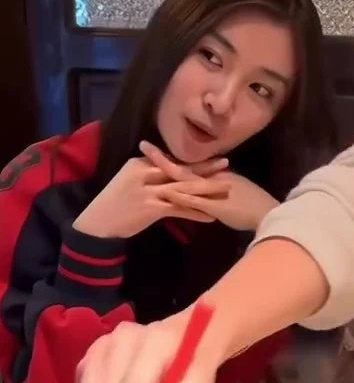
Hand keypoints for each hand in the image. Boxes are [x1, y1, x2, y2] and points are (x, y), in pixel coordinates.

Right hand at [73, 154, 230, 238]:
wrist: (97, 224)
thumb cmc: (113, 204)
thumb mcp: (127, 182)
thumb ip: (147, 175)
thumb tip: (167, 171)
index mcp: (138, 163)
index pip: (170, 160)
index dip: (192, 161)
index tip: (210, 158)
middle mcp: (144, 173)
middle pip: (180, 169)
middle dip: (205, 168)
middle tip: (226, 165)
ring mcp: (148, 190)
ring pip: (184, 187)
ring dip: (207, 189)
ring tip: (226, 189)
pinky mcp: (151, 208)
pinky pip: (179, 208)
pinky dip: (196, 212)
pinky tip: (210, 216)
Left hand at [141, 142, 277, 231]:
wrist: (270, 213)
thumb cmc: (253, 205)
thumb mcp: (233, 191)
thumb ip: (218, 186)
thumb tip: (207, 182)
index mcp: (216, 175)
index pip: (190, 165)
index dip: (171, 157)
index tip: (153, 150)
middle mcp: (213, 179)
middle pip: (183, 167)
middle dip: (161, 157)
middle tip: (143, 145)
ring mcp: (214, 192)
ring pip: (185, 180)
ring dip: (165, 171)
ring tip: (144, 165)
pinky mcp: (217, 206)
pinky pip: (195, 201)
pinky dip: (180, 196)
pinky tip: (165, 193)